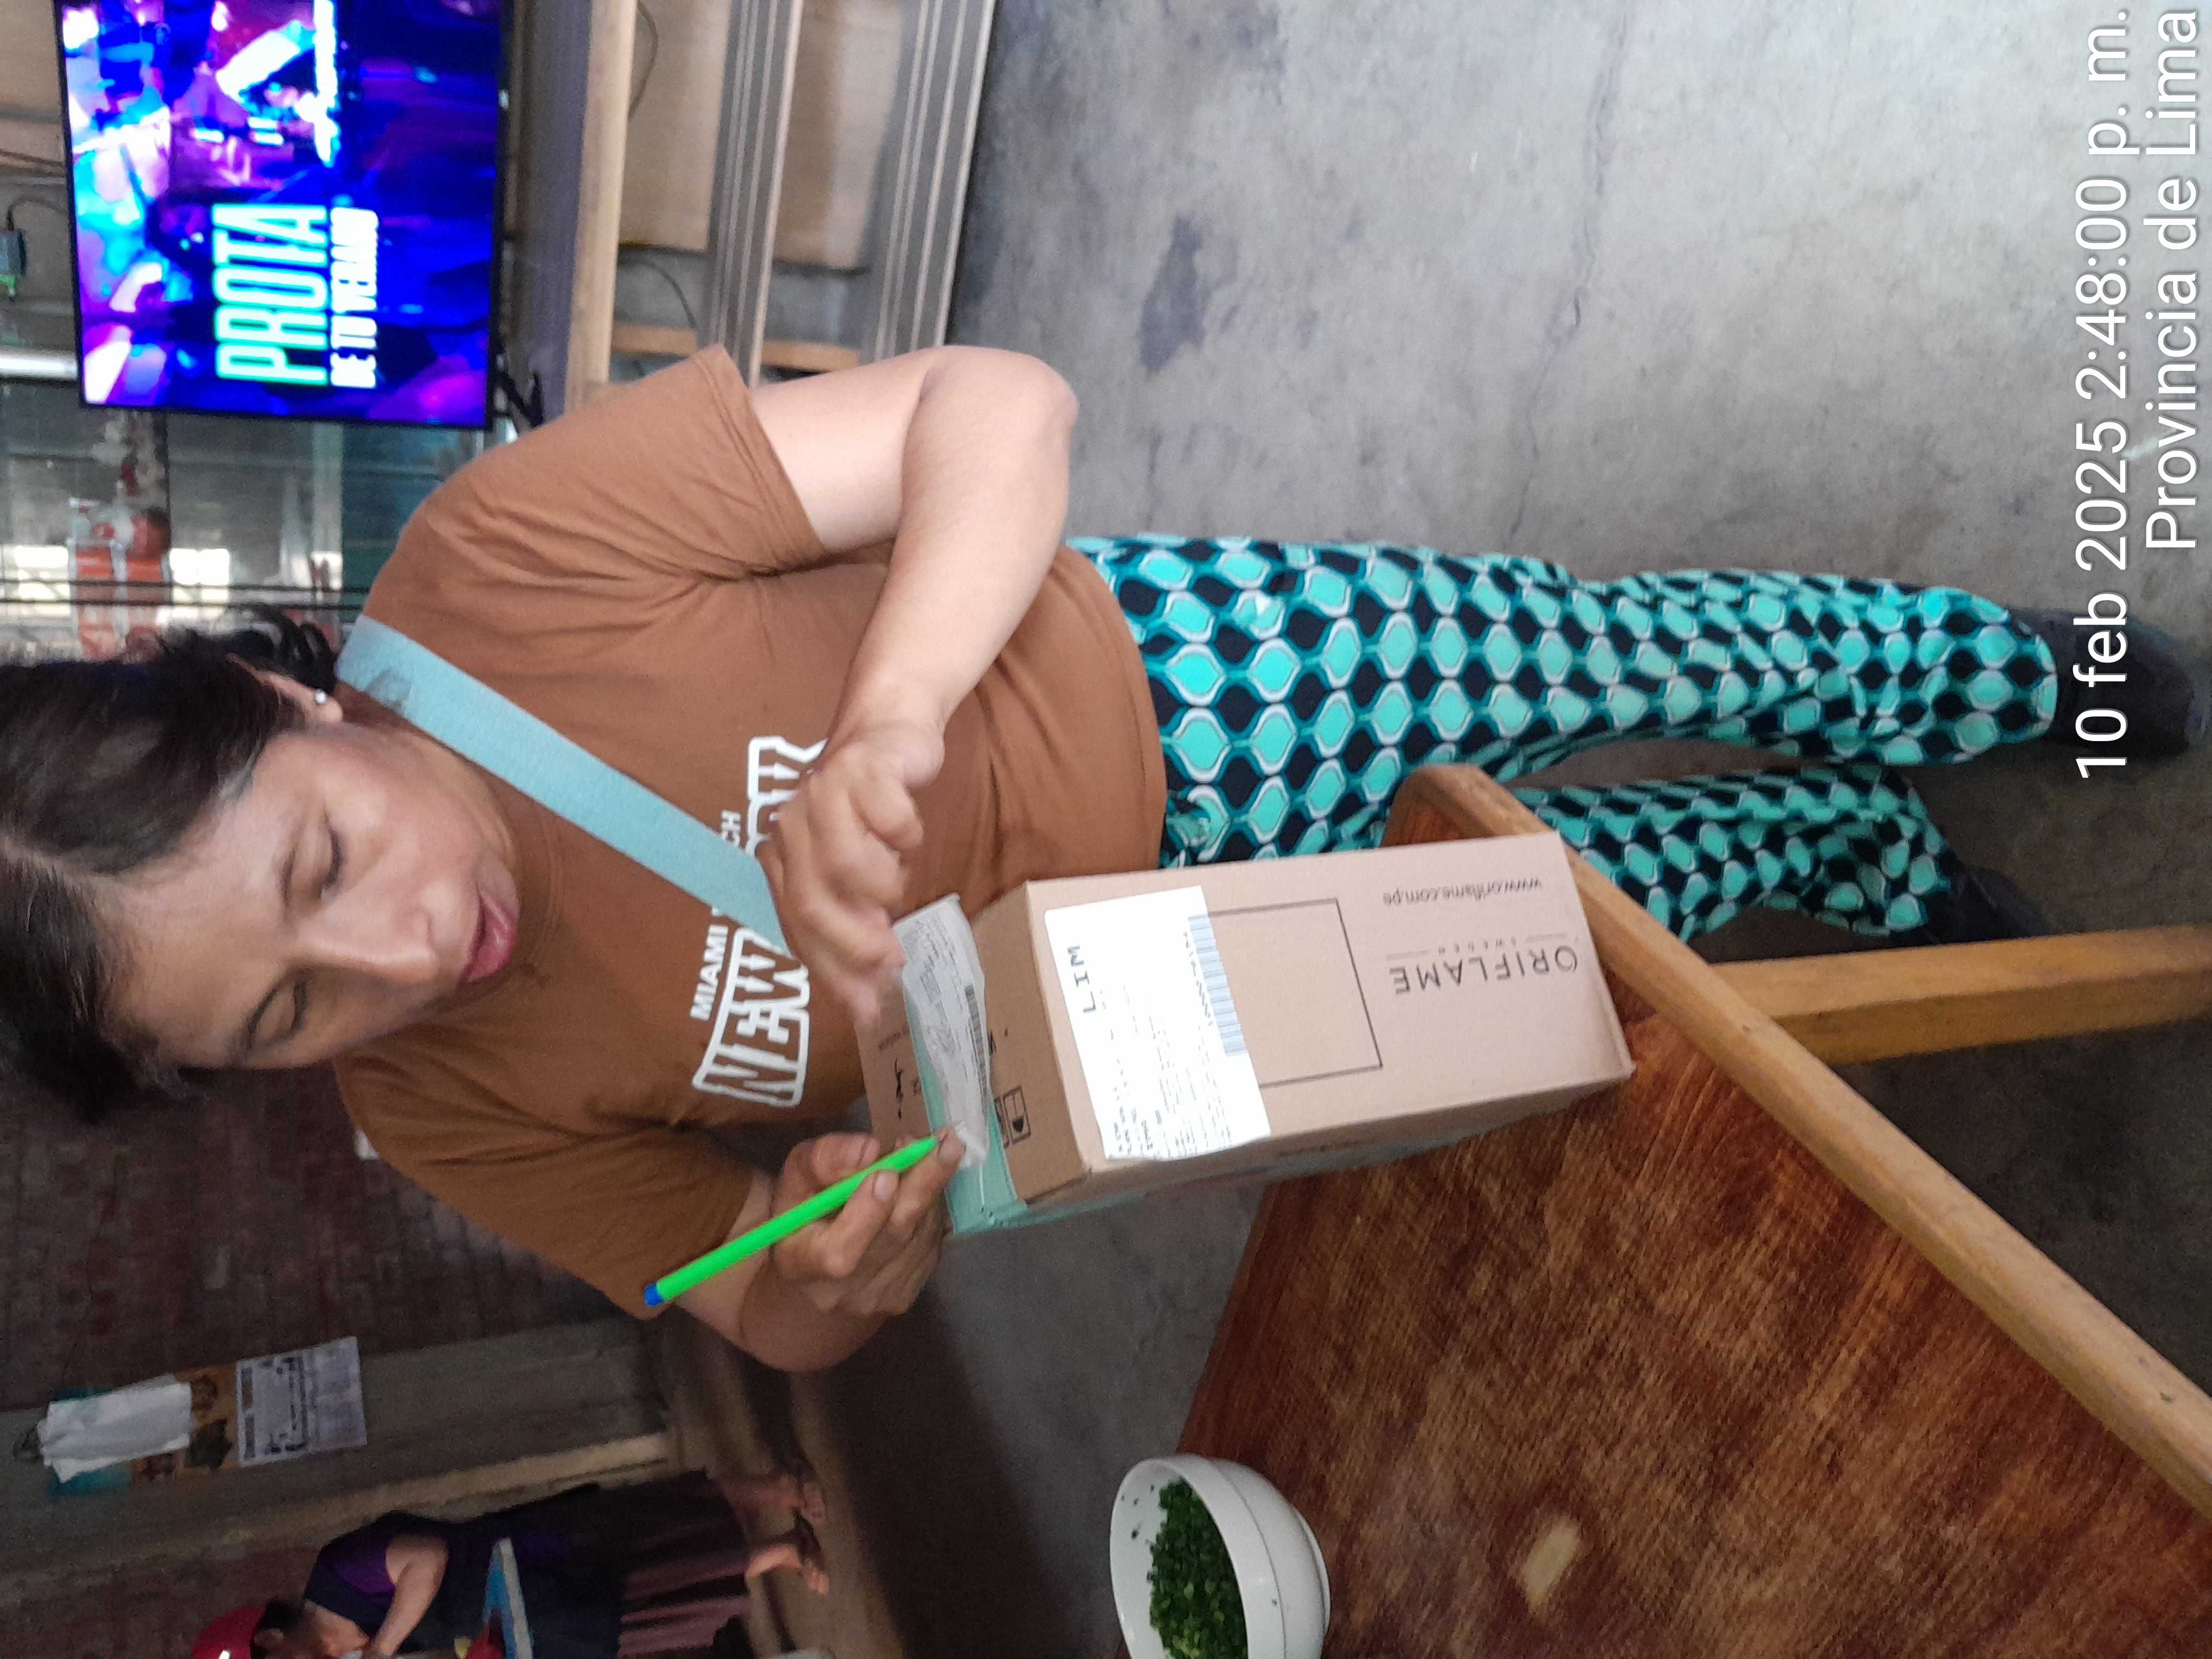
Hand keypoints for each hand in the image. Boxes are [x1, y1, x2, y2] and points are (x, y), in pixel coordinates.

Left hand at [759, 717, 943, 1028]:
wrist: (888, 732)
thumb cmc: (870, 813)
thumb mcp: (855, 875)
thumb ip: (854, 928)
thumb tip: (869, 1005)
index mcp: (780, 857)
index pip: (796, 928)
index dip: (832, 971)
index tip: (869, 1006)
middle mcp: (790, 825)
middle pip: (812, 901)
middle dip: (855, 941)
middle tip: (893, 960)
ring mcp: (822, 794)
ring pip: (847, 863)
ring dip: (885, 884)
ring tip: (900, 881)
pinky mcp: (861, 768)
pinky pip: (891, 819)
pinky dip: (907, 835)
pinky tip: (907, 833)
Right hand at [766, 1132, 961, 1318]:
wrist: (818, 1273)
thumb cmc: (804, 1215)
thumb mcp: (796, 1179)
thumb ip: (824, 1161)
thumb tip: (869, 1149)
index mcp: (801, 1263)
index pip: (838, 1252)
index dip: (867, 1213)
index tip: (886, 1172)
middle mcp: (841, 1292)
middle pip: (892, 1238)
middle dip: (921, 1185)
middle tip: (946, 1143)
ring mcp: (877, 1299)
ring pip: (919, 1236)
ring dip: (932, 1191)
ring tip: (936, 1151)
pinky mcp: (905, 1296)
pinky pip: (931, 1245)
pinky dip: (933, 1210)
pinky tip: (927, 1187)